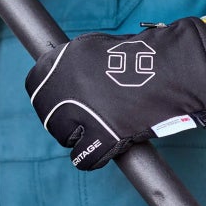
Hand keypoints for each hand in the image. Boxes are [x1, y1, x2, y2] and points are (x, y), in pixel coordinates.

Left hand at [25, 17, 205, 169]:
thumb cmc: (136, 56)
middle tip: (86, 117)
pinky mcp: (103, 136)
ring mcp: (82, 114)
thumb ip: (71, 64)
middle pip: (50, 116)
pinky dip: (90, 158)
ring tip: (99, 128)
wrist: (169, 68)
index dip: (51, 98)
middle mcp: (64, 88)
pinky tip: (101, 150)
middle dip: (65, 119)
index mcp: (58, 64)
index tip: (65, 101)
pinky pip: (83, 158)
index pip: (36, 90)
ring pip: (64, 137)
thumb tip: (57, 81)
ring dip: (78, 136)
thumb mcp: (92, 47)